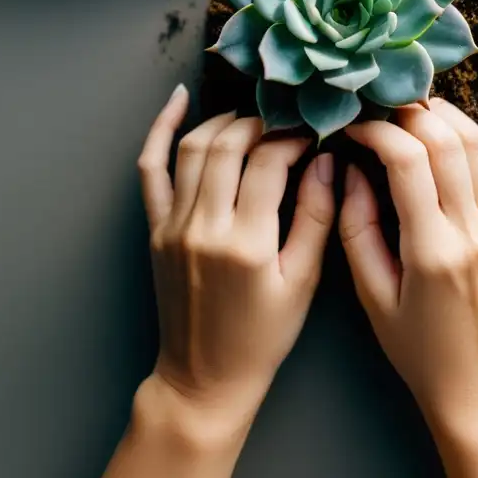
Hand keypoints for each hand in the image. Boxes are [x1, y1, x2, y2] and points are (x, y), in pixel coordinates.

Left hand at [105, 85, 334, 477]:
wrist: (204, 377)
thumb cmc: (262, 337)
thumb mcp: (303, 282)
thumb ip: (316, 217)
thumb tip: (327, 161)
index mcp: (246, 243)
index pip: (269, 162)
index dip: (295, 138)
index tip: (313, 135)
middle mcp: (203, 227)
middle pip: (229, 144)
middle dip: (262, 121)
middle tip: (287, 121)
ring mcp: (172, 225)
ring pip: (193, 147)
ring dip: (224, 120)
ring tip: (253, 116)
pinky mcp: (155, 229)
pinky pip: (150, 168)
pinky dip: (160, 129)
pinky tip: (178, 100)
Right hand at [339, 91, 477, 477]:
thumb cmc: (419, 352)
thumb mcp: (373, 298)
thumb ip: (356, 230)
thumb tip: (348, 170)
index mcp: (431, 251)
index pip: (405, 162)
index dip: (376, 131)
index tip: (353, 127)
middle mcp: (473, 232)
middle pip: (444, 143)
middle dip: (409, 112)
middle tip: (382, 106)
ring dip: (449, 113)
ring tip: (419, 101)